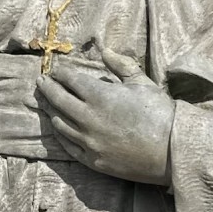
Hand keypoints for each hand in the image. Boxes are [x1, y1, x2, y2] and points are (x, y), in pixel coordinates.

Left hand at [37, 48, 174, 185]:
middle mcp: (88, 118)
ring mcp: (89, 141)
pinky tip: (57, 128)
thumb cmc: (160, 112)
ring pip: (60, 123)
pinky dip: (60, 134)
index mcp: (100, 95)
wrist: (172, 150)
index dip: (61, 73)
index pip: (70, 80)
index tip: (56, 70)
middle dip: (48, 88)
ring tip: (46, 104)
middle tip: (40, 82)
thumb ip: (120, 65)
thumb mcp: (141, 82)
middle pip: (59, 100)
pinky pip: (68, 146)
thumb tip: (104, 50)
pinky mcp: (93, 160)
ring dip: (51, 111)